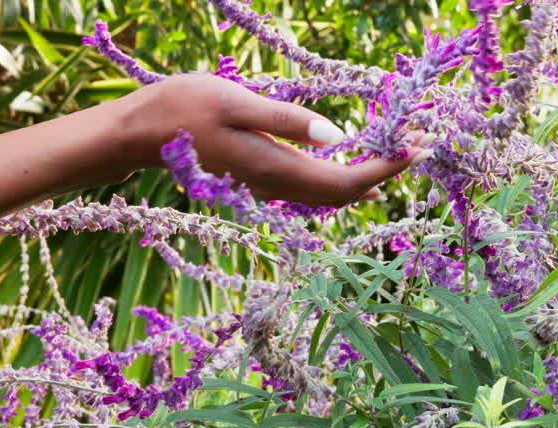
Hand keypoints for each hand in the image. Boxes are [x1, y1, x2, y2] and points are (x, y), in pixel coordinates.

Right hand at [128, 74, 430, 207]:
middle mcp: (276, 187)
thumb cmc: (184, 108)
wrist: (138, 134)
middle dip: (385, 173)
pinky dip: (342, 177)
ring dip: (367, 176)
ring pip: (329, 195)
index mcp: (276, 170)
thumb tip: (336, 138)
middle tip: (419, 145)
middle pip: (343, 195)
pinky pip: (313, 188)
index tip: (416, 147)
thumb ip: (286, 121)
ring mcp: (268, 186)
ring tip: (398, 153)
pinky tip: (356, 165)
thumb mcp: (237, 102)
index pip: (345, 182)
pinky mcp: (261, 178)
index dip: (385, 168)